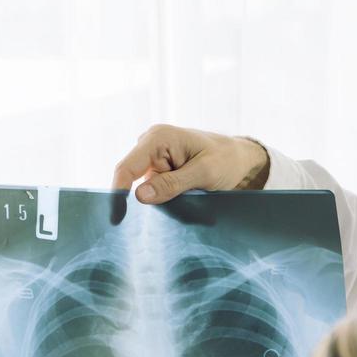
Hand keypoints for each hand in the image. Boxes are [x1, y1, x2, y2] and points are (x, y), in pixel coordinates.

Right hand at [112, 125, 269, 203]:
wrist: (240, 159)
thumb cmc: (226, 160)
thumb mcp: (204, 173)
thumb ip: (172, 184)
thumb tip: (140, 196)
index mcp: (158, 138)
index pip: (127, 168)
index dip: (118, 192)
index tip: (116, 217)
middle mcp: (150, 146)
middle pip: (133, 180)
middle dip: (145, 200)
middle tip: (168, 213)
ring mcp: (154, 159)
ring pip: (145, 189)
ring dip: (161, 201)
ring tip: (186, 201)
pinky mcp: (160, 171)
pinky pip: (155, 191)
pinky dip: (166, 200)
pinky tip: (184, 200)